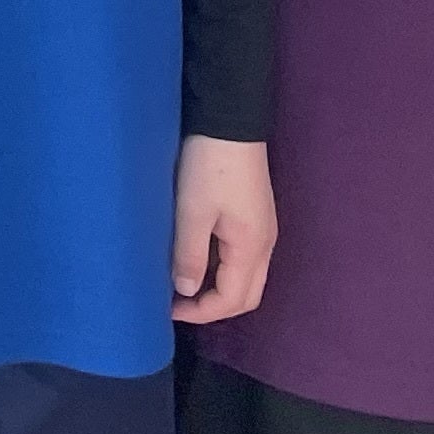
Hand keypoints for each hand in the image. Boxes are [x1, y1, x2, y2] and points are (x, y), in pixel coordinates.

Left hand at [169, 135, 275, 322]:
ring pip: (244, 277)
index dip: (201, 312)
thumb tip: (186, 291)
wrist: (230, 121)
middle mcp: (264, 245)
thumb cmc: (209, 166)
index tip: (168, 310)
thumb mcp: (193, 210)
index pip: (233, 300)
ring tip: (180, 283)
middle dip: (212, 306)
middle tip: (177, 303)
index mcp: (252, 248)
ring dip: (216, 287)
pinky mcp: (254, 216)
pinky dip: (219, 268)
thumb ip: (189, 254)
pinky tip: (194, 258)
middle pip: (245, 295)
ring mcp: (262, 230)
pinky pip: (240, 257)